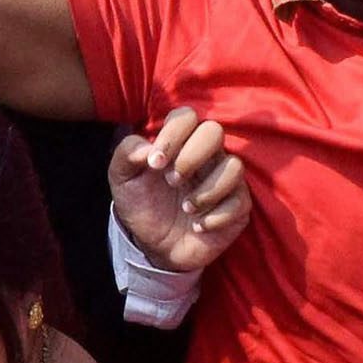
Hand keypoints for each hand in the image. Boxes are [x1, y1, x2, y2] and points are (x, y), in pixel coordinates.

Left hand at [107, 109, 249, 272]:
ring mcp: (225, 179)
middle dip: (191, 156)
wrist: (154, 246)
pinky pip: (240, 201)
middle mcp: (206, 155)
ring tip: (186, 207)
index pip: (186, 117)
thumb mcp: (122, 180)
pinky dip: (216, 216)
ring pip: (234, 166)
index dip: (172, 134)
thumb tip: (147, 148)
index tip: (154, 163)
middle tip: (171, 181)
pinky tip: (198, 226)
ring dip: (207, 190)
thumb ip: (126, 155)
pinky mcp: (238, 206)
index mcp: (179, 142)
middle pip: (214, 131)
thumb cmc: (142, 205)